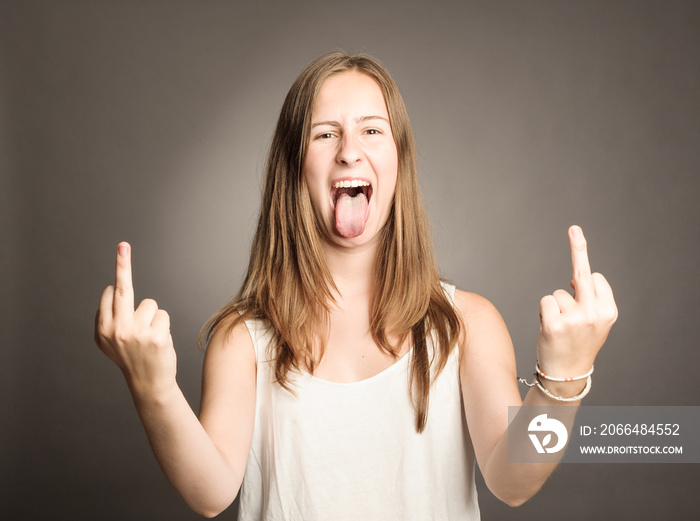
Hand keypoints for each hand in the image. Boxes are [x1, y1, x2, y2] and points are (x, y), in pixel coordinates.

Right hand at [94, 242, 176, 397]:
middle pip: (123, 290)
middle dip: (122, 265)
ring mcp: (136, 333)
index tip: (120, 253)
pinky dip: (164, 325)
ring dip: (153, 317)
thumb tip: (113, 288)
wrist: (149, 384)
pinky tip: (159, 342)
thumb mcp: (112, 341)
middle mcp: (116, 330)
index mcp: (102, 329)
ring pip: (150, 305)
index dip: (118, 283)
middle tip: (122, 245)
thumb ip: (111, 318)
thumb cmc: (133, 358)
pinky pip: (163, 315)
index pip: (111, 294)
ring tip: (149, 337)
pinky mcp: (156, 336)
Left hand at [536, 226, 617, 376]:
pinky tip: (550, 328)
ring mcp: (574, 319)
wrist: (567, 374)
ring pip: (557, 294)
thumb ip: (590, 300)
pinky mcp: (554, 324)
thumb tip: (575, 278)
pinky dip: (544, 312)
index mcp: (609, 311)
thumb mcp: (594, 322)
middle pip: (582, 274)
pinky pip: (545, 301)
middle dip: (579, 248)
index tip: (579, 239)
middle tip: (574, 229)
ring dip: (555, 307)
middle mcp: (594, 314)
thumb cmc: (579, 343)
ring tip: (561, 328)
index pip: (594, 277)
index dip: (584, 273)